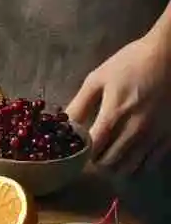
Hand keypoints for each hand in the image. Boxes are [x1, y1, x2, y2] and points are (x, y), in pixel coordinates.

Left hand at [67, 34, 170, 177]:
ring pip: (131, 166)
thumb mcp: (98, 79)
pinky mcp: (169, 136)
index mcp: (115, 113)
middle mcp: (136, 128)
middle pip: (111, 161)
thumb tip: (63, 124)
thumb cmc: (130, 64)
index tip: (76, 152)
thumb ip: (79, 103)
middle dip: (96, 162)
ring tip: (108, 158)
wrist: (169, 56)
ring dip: (116, 167)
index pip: (94, 147)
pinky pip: (151, 162)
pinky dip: (137, 165)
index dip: (82, 154)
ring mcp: (155, 134)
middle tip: (90, 156)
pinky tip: (129, 157)